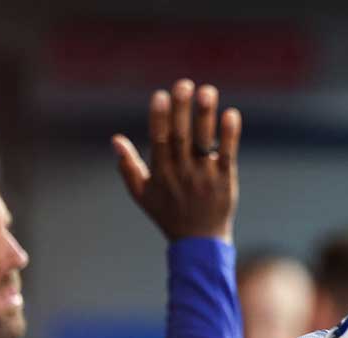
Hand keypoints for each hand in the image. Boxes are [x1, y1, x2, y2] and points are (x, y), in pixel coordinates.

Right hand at [111, 79, 241, 241]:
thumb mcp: (142, 195)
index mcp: (162, 173)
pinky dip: (229, 135)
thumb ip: (128, 167)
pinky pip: (228, 155)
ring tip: (207, 91)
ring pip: (203, 142)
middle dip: (182, 109)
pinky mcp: (225, 181)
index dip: (160, 117)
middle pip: (181, 136)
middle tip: (184, 84)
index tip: (161, 94)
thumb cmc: (169, 215)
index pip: (160, 140)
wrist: (200, 243)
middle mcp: (183, 173)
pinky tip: (231, 115)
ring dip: (205, 116)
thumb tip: (115, 139)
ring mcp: (205, 176)